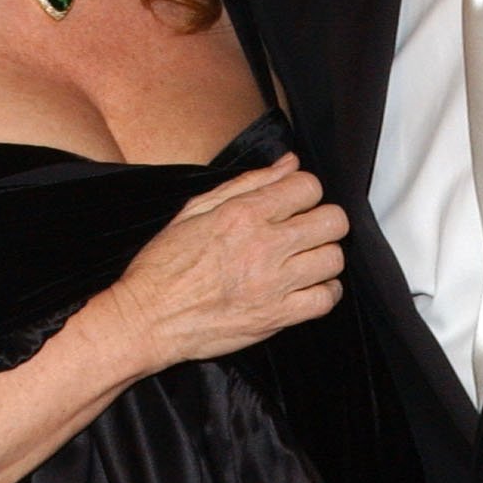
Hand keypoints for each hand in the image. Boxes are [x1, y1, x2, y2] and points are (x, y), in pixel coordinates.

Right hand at [103, 154, 346, 373]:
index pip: (308, 187)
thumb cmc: (165, 266)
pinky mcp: (276, 317)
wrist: (149, 318)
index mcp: (243, 215)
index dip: (305, 192)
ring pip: (333, 259)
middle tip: (306, 231)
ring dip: (323, 257)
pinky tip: (307, 288)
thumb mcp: (196, 210)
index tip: (295, 204)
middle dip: (323, 222)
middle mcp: (263, 246)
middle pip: (332, 222)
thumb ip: (248, 183)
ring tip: (304, 260)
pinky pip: (325, 300)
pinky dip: (324, 292)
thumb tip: (288, 164)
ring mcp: (273, 284)